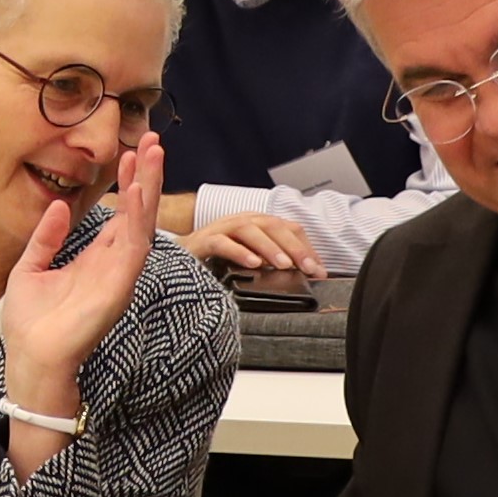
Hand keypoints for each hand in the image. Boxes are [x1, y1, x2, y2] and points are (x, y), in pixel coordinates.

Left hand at [3, 132, 163, 386]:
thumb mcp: (31, 268)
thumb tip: (59, 204)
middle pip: (138, 210)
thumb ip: (46, 237)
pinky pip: (135, 244)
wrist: (33, 358)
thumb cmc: (33, 323)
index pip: (120, 213)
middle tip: (152, 140)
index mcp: (97, 258)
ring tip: (152, 153)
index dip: (128, 182)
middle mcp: (115, 262)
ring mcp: (121, 272)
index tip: (129, 152)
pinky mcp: (120, 284)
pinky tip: (139, 189)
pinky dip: (139, 215)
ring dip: (149, 186)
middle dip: (147, 175)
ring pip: (143, 221)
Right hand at [178, 212, 326, 278]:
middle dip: (295, 248)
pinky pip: (222, 243)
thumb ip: (274, 262)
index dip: (307, 247)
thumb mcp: (251, 259)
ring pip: (250, 230)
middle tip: (309, 269)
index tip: (319, 270)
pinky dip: (239, 252)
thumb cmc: (217, 259)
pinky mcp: (202, 241)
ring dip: (270, 247)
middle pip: (273, 226)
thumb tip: (304, 275)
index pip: (289, 228)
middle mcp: (242, 222)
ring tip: (284, 265)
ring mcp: (222, 228)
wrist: (177, 257)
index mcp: (257, 225)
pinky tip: (252, 264)